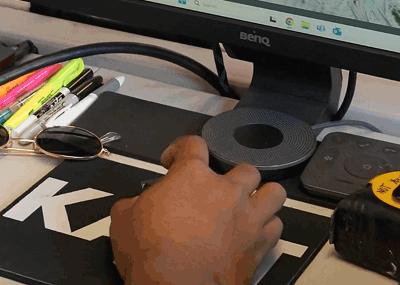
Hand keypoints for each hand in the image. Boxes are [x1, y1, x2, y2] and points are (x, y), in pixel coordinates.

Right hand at [109, 136, 286, 284]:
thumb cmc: (152, 254)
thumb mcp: (124, 218)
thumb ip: (134, 203)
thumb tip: (134, 206)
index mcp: (191, 176)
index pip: (193, 144)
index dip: (179, 149)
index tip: (173, 161)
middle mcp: (226, 191)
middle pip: (243, 168)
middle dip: (230, 176)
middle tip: (216, 189)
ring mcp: (247, 218)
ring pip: (273, 192)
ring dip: (261, 195)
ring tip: (248, 203)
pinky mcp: (260, 246)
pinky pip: (276, 227)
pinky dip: (267, 227)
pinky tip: (253, 232)